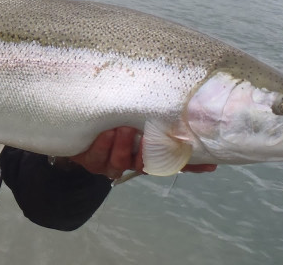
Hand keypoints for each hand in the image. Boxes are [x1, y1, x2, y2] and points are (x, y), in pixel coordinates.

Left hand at [69, 126, 216, 178]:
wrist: (79, 126)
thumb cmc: (115, 119)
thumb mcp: (139, 118)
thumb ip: (162, 121)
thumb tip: (199, 124)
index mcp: (147, 154)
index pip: (172, 162)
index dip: (189, 165)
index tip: (203, 162)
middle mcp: (131, 162)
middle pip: (145, 165)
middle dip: (147, 152)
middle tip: (147, 136)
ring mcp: (110, 163)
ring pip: (119, 162)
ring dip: (122, 146)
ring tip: (123, 128)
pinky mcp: (90, 160)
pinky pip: (96, 157)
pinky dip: (102, 145)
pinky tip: (106, 133)